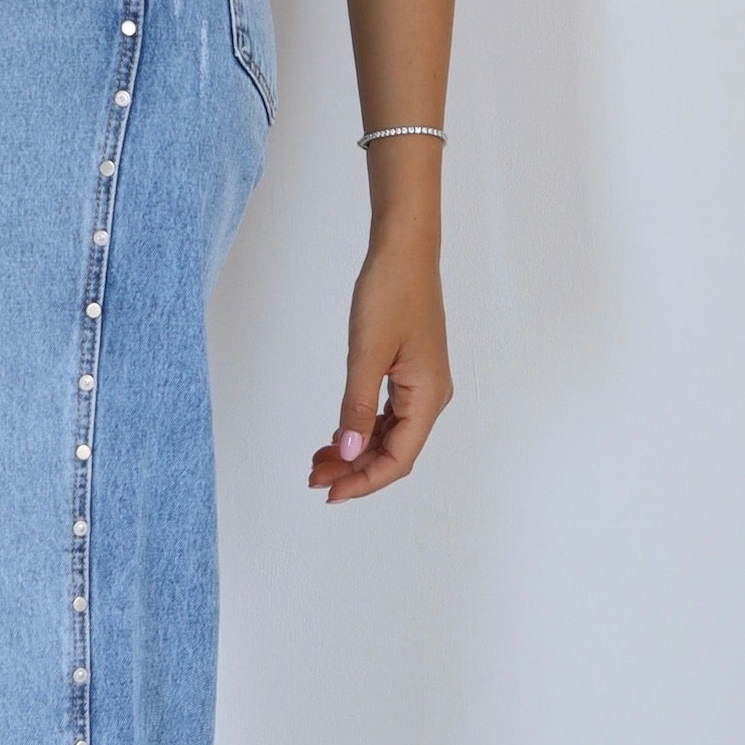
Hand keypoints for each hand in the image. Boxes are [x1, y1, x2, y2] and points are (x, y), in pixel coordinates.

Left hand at [309, 233, 452, 500]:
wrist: (404, 250)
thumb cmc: (390, 292)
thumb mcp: (366, 354)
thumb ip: (357, 408)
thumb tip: (349, 454)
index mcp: (428, 396)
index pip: (398, 459)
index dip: (364, 482)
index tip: (330, 494)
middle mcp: (430, 396)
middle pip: (394, 452)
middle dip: (354, 470)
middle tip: (313, 478)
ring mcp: (422, 385)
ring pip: (389, 436)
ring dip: (355, 452)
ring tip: (318, 461)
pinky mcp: (410, 373)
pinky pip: (388, 416)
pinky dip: (362, 429)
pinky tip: (337, 435)